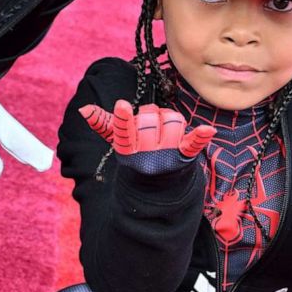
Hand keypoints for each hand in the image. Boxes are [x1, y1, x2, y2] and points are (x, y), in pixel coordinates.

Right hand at [79, 100, 216, 176]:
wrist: (157, 185)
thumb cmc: (137, 155)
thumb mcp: (119, 143)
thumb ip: (104, 124)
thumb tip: (84, 109)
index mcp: (127, 150)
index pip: (124, 132)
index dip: (123, 119)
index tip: (122, 105)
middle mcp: (146, 155)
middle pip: (150, 119)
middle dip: (152, 113)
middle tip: (151, 120)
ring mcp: (167, 156)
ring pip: (173, 121)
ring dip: (170, 118)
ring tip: (166, 126)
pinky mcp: (185, 157)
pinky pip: (193, 144)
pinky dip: (200, 136)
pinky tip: (208, 130)